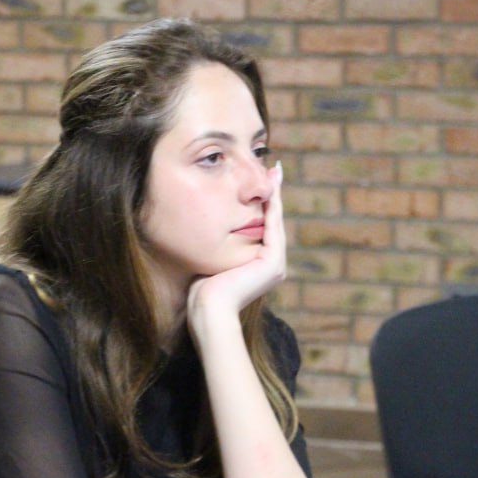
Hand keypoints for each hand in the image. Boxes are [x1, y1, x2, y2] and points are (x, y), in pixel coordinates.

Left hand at [187, 163, 285, 324]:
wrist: (207, 308)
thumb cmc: (202, 289)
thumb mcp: (213, 259)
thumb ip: (218, 244)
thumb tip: (207, 228)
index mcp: (260, 265)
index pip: (263, 227)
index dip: (263, 203)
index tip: (261, 180)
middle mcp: (273, 265)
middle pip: (273, 221)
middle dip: (273, 194)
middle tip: (276, 169)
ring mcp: (276, 265)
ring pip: (276, 221)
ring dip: (276, 195)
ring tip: (276, 172)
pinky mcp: (273, 263)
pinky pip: (273, 226)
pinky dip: (272, 206)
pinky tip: (270, 187)